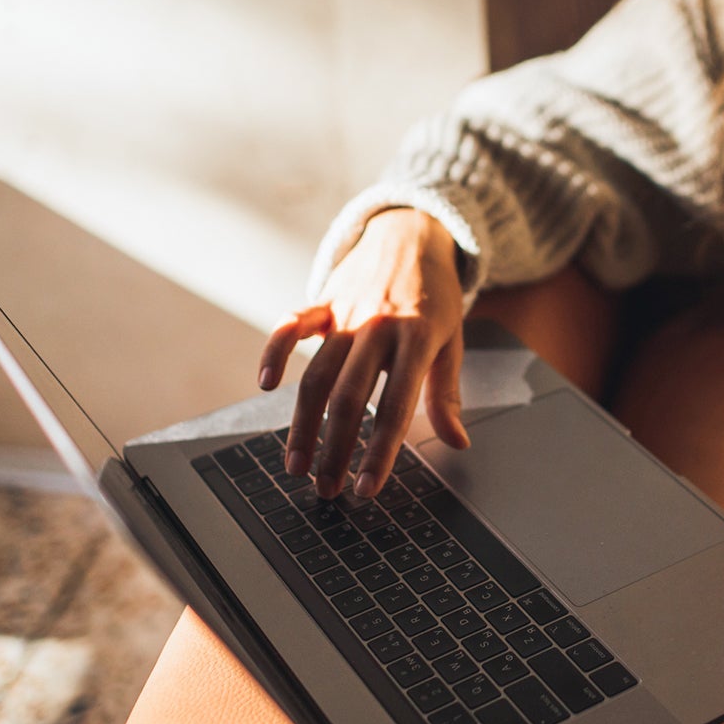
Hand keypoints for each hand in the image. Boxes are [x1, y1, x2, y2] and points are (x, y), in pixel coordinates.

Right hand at [257, 209, 469, 498]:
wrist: (412, 233)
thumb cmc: (435, 296)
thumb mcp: (452, 340)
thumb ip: (446, 393)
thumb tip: (459, 442)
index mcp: (417, 339)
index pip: (396, 407)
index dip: (380, 452)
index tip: (367, 489)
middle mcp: (378, 326)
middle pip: (349, 398)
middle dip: (335, 449)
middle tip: (326, 489)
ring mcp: (347, 312)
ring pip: (317, 374)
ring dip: (302, 424)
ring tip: (296, 465)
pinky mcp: (322, 300)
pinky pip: (290, 326)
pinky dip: (273, 352)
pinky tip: (264, 385)